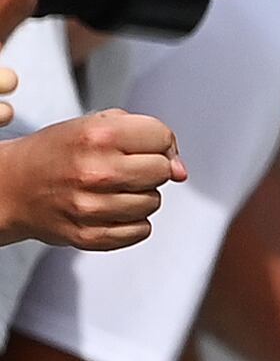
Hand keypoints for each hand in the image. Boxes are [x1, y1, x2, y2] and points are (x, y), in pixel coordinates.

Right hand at [0, 113, 179, 250]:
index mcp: (97, 136)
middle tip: (122, 169)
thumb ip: (146, 134)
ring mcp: (91, 207)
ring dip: (140, 196)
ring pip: (153, 203)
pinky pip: (141, 231)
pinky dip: (131, 222)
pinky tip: (109, 210)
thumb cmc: (58, 153)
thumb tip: (181, 171)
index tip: (139, 146)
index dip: (156, 142)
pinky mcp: (89, 235)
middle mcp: (95, 171)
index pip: (161, 137)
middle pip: (162, 171)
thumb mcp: (93, 125)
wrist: (10, 186)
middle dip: (149, 169)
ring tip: (111, 189)